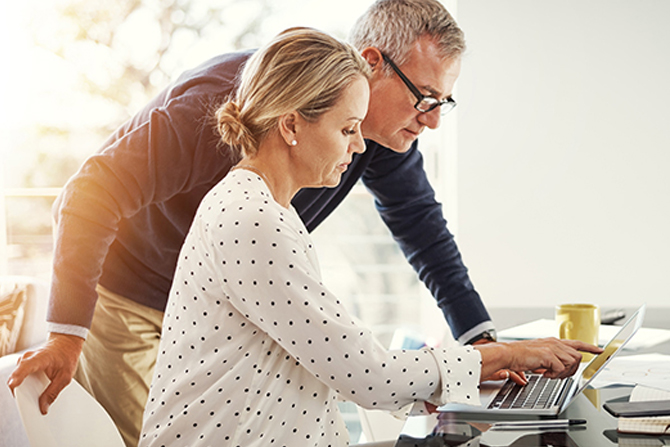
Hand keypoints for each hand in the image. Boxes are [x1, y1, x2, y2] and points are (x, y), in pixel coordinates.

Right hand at [7, 333, 83, 413]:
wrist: (65, 343)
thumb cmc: (66, 357)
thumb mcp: (65, 376)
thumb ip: (53, 392)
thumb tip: (43, 408)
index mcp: (39, 358)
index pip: (24, 367)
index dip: (18, 378)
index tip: (15, 388)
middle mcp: (27, 358)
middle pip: (16, 378)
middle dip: (20, 393)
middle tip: (28, 406)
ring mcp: (23, 361)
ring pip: (16, 379)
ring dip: (22, 390)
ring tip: (32, 400)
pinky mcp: (23, 365)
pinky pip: (19, 378)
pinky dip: (24, 387)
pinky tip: (32, 393)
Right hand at [475, 337, 601, 381]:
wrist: (508, 354)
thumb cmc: (519, 355)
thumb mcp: (538, 356)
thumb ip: (549, 360)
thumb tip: (553, 369)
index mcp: (553, 342)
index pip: (576, 343)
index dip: (590, 347)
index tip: (600, 350)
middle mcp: (555, 343)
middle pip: (577, 357)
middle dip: (572, 369)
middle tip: (558, 374)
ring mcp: (552, 348)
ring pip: (572, 363)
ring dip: (562, 373)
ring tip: (549, 373)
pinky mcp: (548, 355)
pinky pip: (560, 369)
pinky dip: (553, 375)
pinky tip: (543, 373)